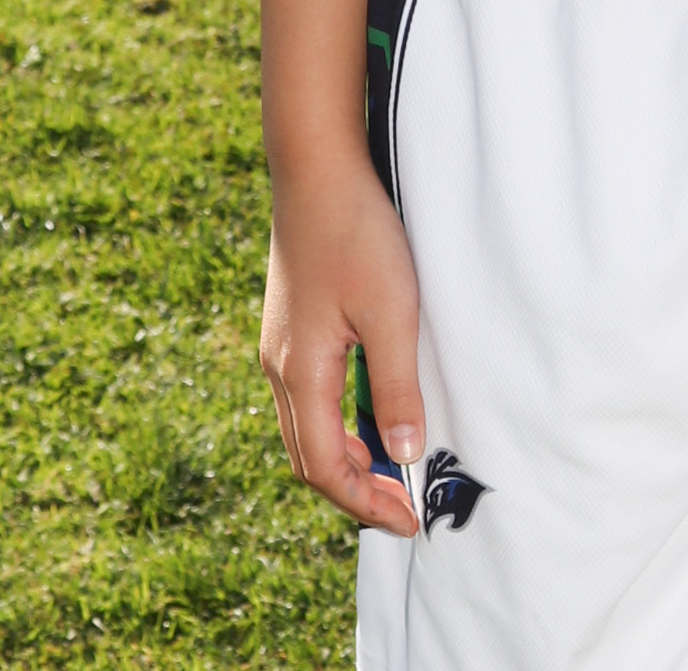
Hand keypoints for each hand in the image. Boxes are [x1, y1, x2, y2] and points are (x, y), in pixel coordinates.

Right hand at [260, 156, 423, 531]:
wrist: (315, 165)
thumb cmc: (355, 233)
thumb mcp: (391, 313)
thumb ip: (394, 387)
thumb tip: (401, 453)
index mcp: (300, 373)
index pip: (324, 469)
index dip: (365, 504)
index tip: (407, 520)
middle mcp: (280, 366)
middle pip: (309, 457)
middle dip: (355, 490)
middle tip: (404, 503)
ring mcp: (281, 344)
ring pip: (307, 426)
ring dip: (347, 455)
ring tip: (394, 462)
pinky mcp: (291, 323)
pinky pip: (309, 394)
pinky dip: (339, 419)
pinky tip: (373, 407)